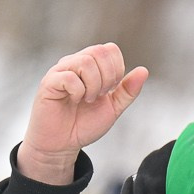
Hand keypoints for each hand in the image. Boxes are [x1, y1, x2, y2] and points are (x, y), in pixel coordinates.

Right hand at [17, 43, 148, 184]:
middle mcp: (75, 64)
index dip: (117, 68)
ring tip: (87, 100)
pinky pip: (69, 77)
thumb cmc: (83, 125)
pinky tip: (74, 101)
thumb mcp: (113, 108)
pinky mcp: (49, 83)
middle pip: (99, 51)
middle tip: (100, 96)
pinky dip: (78, 91)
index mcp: (91, 66)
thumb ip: (127, 91)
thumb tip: (144, 71)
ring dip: (93, 85)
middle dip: (107, 77)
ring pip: (85, 61)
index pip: (109, 49)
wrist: (62, 145)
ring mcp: (61, 71)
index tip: (111, 90)